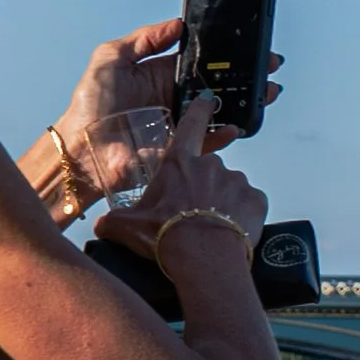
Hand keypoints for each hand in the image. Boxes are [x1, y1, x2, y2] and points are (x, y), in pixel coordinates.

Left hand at [52, 20, 282, 158]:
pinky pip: (210, 141)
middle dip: (245, 77)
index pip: (199, 63)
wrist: (82, 148)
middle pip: (217, 86)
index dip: (222, 55)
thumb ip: (144, 40)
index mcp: (160, 77)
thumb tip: (176, 26)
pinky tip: (235, 123)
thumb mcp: (111, 59)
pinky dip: (225, 133)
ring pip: (220, 112)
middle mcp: (174, 101)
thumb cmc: (89, 107)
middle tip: (267, 68)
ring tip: (263, 92)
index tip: (244, 47)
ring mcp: (180, 125)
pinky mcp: (181, 149)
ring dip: (244, 102)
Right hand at [93, 97, 266, 272]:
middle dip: (203, 187)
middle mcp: (211, 165)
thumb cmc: (167, 237)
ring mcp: (237, 181)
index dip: (198, 112)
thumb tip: (101, 226)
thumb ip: (113, 220)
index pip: (190, 126)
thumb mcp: (128, 226)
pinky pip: (251, 204)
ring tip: (210, 226)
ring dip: (223, 202)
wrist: (203, 259)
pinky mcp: (257, 200)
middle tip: (193, 212)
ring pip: (231, 187)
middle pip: (208, 169)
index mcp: (179, 163)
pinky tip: (230, 230)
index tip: (205, 101)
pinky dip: (243, 215)